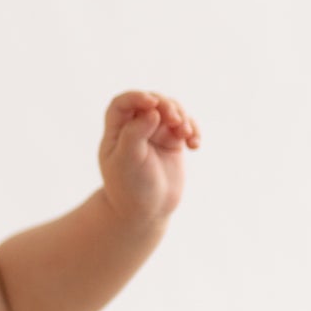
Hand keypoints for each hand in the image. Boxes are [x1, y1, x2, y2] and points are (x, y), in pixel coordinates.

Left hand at [98, 90, 200, 227]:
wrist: (145, 212)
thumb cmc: (129, 188)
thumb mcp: (127, 161)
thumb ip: (135, 134)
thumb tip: (152, 111)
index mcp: (116, 131)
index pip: (123, 103)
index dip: (137, 97)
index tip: (152, 104)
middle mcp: (135, 128)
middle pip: (152, 102)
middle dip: (166, 106)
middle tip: (176, 120)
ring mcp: (155, 133)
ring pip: (172, 110)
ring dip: (183, 117)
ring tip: (187, 134)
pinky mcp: (173, 142)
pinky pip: (186, 126)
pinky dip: (193, 130)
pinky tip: (195, 145)